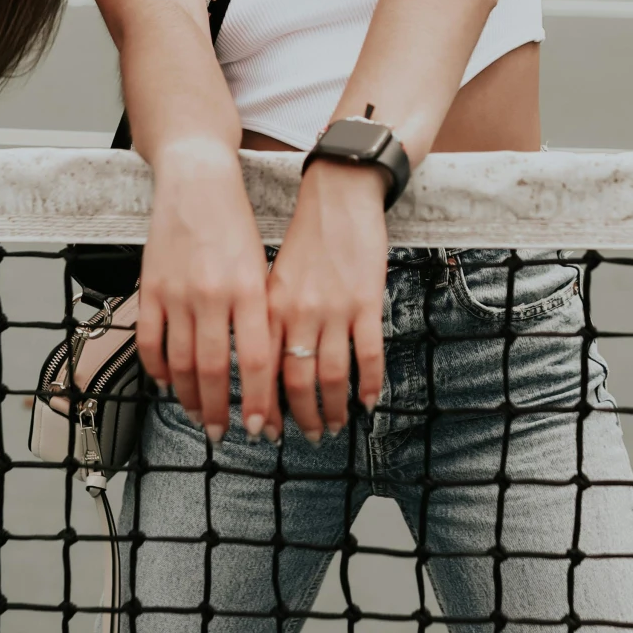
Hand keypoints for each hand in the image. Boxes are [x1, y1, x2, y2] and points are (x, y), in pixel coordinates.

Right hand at [134, 141, 276, 441]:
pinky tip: (167, 383)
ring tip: (198, 416)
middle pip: (214, 371)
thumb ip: (259, 315)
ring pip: (179, 363)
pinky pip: (149, 342)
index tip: (259, 427)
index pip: (257, 361)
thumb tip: (262, 369)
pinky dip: (156, 370)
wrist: (198, 181)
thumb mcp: (261, 267)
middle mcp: (213, 295)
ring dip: (189, 397)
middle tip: (222, 434)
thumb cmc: (236, 226)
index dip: (258, 401)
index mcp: (250, 290)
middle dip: (220, 411)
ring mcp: (177, 293)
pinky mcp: (150, 288)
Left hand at [267, 160, 388, 439]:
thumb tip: (263, 367)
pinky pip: (369, 356)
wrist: (339, 196)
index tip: (266, 430)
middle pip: (297, 382)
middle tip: (308, 436)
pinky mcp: (367, 302)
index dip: (265, 406)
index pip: (262, 371)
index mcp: (270, 307)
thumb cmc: (305, 239)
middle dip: (301, 418)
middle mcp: (298, 312)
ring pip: (332, 376)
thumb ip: (269, 320)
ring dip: (333, 409)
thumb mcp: (274, 278)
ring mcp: (335, 309)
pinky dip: (370, 385)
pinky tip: (369, 402)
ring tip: (334, 426)